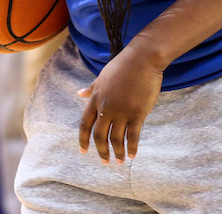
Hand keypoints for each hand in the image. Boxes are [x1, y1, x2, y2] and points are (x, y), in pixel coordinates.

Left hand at [76, 40, 164, 164]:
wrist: (142, 60)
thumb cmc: (122, 66)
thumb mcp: (102, 77)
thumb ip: (91, 88)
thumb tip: (79, 93)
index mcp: (95, 98)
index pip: (85, 124)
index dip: (83, 139)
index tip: (83, 151)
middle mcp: (106, 107)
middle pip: (99, 135)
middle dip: (101, 151)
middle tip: (105, 162)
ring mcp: (122, 111)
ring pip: (116, 138)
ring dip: (117, 153)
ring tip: (120, 162)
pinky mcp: (138, 113)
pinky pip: (133, 135)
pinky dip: (132, 147)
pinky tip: (133, 154)